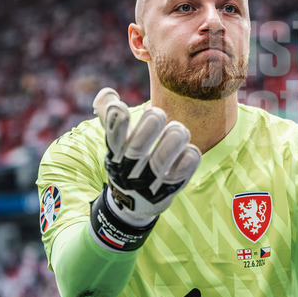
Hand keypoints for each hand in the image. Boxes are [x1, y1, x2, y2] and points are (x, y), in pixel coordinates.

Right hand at [88, 88, 200, 251]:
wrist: (135, 203)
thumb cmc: (127, 162)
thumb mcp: (114, 143)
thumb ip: (108, 116)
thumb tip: (107, 92)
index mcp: (116, 153)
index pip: (113, 137)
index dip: (116, 122)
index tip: (120, 107)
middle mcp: (131, 168)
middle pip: (140, 144)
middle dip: (152, 123)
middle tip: (157, 115)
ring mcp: (152, 179)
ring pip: (165, 153)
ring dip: (174, 134)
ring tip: (177, 130)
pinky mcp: (173, 185)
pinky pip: (188, 162)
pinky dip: (190, 153)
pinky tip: (188, 150)